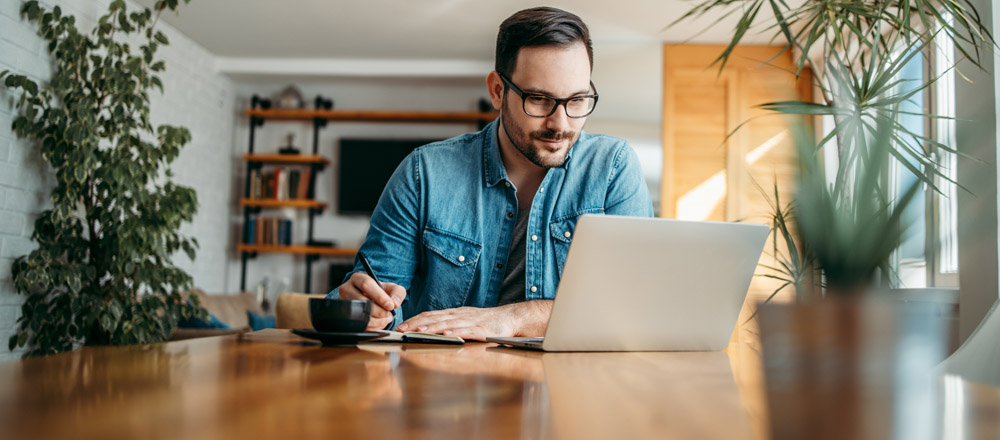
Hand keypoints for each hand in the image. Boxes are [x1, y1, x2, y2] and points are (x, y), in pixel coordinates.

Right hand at [338, 272, 406, 330]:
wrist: (373, 301)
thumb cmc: (382, 293)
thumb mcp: (392, 288)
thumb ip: (397, 293)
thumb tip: (395, 304)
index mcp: (358, 278)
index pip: (366, 284)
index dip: (379, 296)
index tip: (390, 306)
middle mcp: (347, 289)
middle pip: (362, 301)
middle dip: (379, 311)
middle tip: (388, 314)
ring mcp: (345, 304)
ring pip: (360, 315)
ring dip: (377, 320)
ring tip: (385, 318)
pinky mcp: (346, 317)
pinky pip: (359, 325)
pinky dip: (373, 327)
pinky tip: (379, 323)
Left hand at [396, 300, 552, 340]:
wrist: (509, 318)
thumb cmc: (485, 321)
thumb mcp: (463, 319)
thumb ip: (448, 323)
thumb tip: (429, 328)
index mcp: (453, 313)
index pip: (430, 315)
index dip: (415, 320)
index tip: (401, 325)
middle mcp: (458, 315)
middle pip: (434, 318)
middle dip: (416, 324)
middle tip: (401, 329)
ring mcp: (469, 322)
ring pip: (447, 324)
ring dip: (431, 327)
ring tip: (419, 331)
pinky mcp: (480, 330)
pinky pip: (466, 331)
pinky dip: (455, 332)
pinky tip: (446, 334)